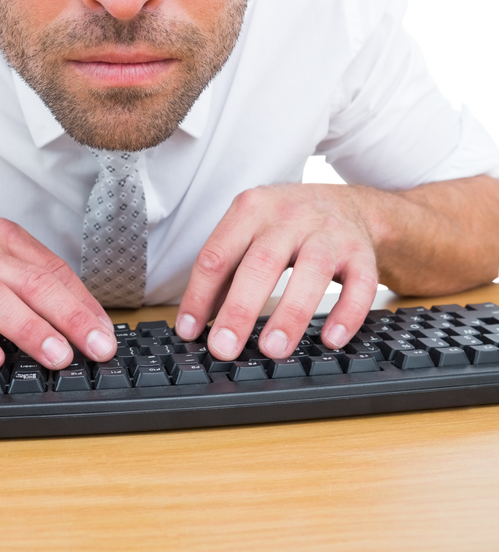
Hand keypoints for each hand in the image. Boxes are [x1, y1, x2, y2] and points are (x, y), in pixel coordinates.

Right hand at [0, 218, 115, 370]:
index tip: (106, 334)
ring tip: (57, 355)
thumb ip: (32, 280)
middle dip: (68, 317)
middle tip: (96, 347)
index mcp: (2, 240)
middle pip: (31, 283)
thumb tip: (82, 318)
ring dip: (28, 329)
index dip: (83, 304)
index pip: (53, 271)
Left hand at [175, 182, 379, 359]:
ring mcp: (329, 233)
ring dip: (291, 314)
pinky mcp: (361, 252)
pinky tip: (332, 339)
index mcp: (252, 210)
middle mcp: (289, 217)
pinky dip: (348, 313)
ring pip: (312, 271)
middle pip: (262, 262)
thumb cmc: (287, 223)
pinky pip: (360, 284)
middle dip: (240, 309)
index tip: (190, 332)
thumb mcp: (249, 229)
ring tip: (273, 349)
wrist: (346, 202)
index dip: (200, 295)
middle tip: (225, 347)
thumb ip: (224, 270)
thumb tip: (196, 320)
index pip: (217, 255)